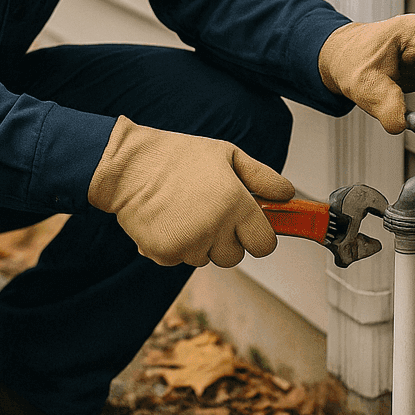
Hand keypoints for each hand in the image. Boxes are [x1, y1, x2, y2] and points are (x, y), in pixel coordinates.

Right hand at [87, 116, 293, 267]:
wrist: (128, 166)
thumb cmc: (176, 157)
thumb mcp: (225, 154)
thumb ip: (262, 176)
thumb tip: (287, 195)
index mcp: (235, 203)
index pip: (265, 244)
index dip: (257, 236)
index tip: (247, 226)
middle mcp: (215, 226)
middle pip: (235, 256)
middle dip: (226, 240)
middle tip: (208, 212)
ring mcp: (189, 243)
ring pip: (206, 258)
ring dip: (199, 242)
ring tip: (183, 211)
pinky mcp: (165, 253)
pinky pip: (180, 259)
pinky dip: (174, 245)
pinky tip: (166, 220)